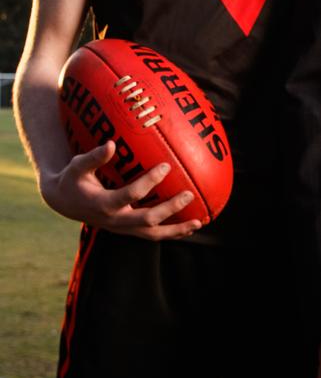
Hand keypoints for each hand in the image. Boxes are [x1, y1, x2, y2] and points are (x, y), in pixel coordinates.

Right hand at [40, 142, 201, 239]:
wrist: (64, 203)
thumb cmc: (72, 179)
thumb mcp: (77, 166)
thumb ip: (93, 157)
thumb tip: (111, 144)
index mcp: (103, 204)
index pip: (131, 194)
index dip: (150, 181)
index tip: (166, 166)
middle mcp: (114, 221)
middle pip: (147, 220)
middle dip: (170, 209)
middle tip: (189, 194)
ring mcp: (122, 228)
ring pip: (153, 234)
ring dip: (177, 230)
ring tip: (199, 222)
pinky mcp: (127, 230)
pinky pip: (152, 234)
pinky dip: (172, 232)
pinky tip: (190, 226)